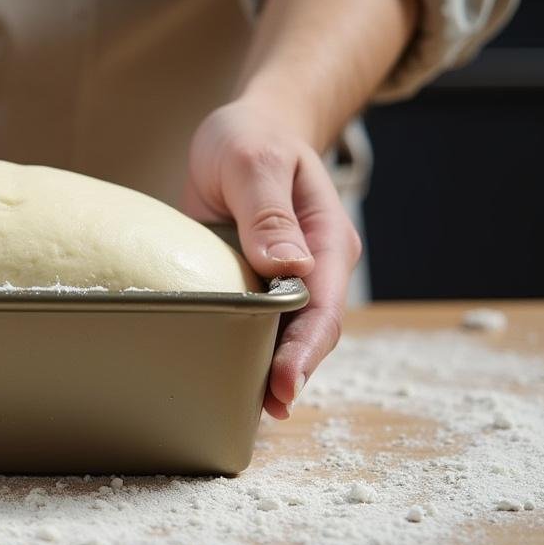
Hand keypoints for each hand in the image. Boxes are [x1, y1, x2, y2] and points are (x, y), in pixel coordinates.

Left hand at [184, 99, 361, 419]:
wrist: (241, 132)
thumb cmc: (251, 138)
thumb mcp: (255, 162)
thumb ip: (269, 211)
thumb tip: (290, 266)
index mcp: (326, 241)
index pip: (324, 307)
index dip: (305, 349)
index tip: (284, 383)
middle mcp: (312, 269)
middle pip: (306, 333)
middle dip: (288, 374)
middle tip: (261, 411)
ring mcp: (280, 281)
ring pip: (279, 336)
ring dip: (263, 372)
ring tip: (238, 412)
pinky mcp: (249, 285)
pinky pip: (248, 324)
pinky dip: (237, 352)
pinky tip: (217, 382)